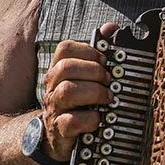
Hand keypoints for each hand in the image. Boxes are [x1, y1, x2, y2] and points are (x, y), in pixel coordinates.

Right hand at [41, 23, 118, 161]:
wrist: (56, 137)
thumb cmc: (77, 102)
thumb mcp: (86, 78)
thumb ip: (98, 53)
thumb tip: (111, 27)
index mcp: (59, 70)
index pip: (64, 48)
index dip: (87, 50)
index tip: (104, 60)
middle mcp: (52, 86)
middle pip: (66, 68)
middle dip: (94, 71)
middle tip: (109, 80)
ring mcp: (54, 108)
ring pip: (67, 91)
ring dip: (94, 92)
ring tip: (107, 98)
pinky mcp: (60, 130)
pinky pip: (71, 121)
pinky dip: (90, 119)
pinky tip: (98, 118)